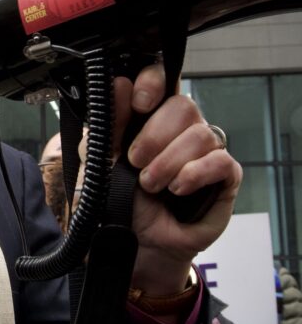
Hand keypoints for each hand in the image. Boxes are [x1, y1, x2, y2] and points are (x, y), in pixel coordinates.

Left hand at [112, 65, 241, 296]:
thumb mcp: (99, 162)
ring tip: (151, 185)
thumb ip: (108, 125)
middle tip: (134, 162)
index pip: (163, 80)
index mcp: (149, 118)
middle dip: (153, 135)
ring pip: (201, 133)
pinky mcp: (224, 178)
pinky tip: (178, 188)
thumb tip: (118, 84)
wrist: (132, 244)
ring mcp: (204, 152)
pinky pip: (221, 160)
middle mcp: (179, 130)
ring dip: (169, 161)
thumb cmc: (116, 201)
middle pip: (184, 105)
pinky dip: (196, 173)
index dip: (154, 81)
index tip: (138, 102)